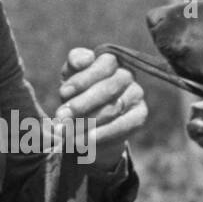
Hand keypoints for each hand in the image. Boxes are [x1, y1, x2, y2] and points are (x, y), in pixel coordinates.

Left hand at [57, 47, 146, 168]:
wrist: (88, 126)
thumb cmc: (76, 95)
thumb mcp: (70, 78)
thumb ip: (73, 64)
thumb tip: (82, 61)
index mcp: (109, 61)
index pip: (104, 63)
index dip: (83, 78)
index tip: (63, 93)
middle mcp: (126, 74)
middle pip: (109, 87)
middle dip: (82, 103)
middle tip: (62, 116)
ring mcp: (136, 94)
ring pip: (114, 108)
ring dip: (88, 121)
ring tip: (68, 131)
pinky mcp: (140, 115)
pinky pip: (124, 125)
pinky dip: (103, 134)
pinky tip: (87, 140)